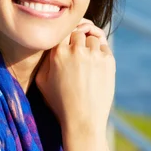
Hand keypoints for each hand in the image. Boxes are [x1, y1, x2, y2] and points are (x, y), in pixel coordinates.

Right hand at [35, 19, 114, 133]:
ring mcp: (94, 55)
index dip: (65, 33)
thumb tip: (50, 43)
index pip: (62, 29)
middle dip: (77, 40)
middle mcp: (76, 51)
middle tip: (77, 53)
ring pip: (92, 38)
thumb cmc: (60, 103)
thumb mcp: (42, 81)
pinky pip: (104, 46)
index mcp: (58, 53)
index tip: (67, 41)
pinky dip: (100, 51)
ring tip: (86, 61)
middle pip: (78, 31)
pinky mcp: (108, 61)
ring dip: (89, 45)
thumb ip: (44, 59)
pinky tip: (95, 63)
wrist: (83, 120)